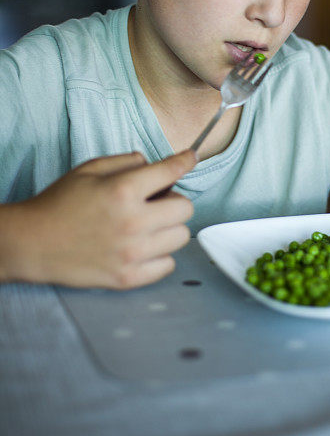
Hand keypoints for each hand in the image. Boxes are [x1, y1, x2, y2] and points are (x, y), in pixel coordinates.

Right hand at [3, 150, 195, 288]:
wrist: (33, 242)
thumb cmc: (60, 203)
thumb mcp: (89, 169)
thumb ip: (125, 161)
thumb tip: (151, 163)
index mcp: (123, 190)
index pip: (170, 171)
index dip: (184, 160)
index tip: (190, 158)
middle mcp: (133, 222)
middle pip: (185, 209)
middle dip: (174, 200)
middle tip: (158, 201)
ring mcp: (132, 253)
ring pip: (181, 237)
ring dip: (169, 228)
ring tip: (150, 226)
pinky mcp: (128, 277)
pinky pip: (168, 265)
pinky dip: (161, 255)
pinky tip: (144, 247)